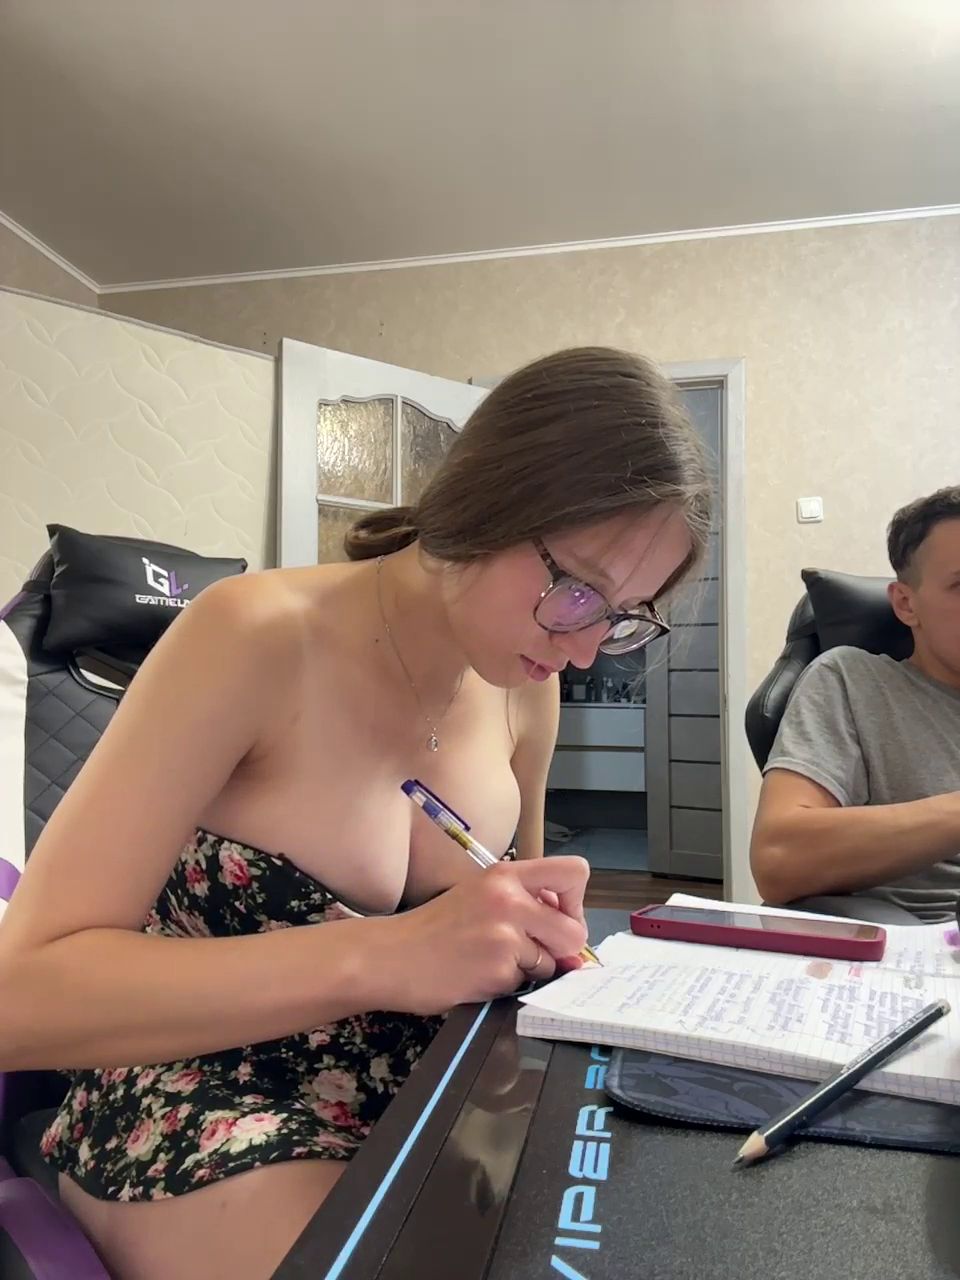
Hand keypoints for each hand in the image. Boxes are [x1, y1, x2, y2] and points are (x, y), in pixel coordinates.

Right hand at [375, 856, 589, 1014]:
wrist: (389, 956)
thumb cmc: (434, 928)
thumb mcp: (480, 896)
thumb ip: (525, 905)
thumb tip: (572, 935)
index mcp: (506, 875)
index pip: (574, 872)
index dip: (576, 902)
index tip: (559, 918)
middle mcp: (509, 899)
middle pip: (575, 930)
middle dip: (562, 950)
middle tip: (534, 953)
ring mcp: (504, 935)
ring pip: (551, 962)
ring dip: (529, 969)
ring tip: (490, 961)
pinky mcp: (498, 969)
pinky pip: (525, 983)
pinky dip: (507, 984)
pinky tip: (478, 975)